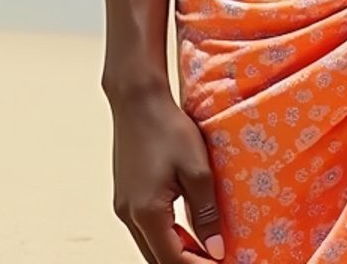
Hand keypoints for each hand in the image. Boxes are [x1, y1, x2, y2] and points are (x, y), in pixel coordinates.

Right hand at [110, 85, 223, 263]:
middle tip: (216, 257)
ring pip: (150, 246)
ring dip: (176, 253)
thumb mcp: (197, 169)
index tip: (223, 262)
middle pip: (158, 259)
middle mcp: (129, 216)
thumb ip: (206, 213)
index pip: (173, 261)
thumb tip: (215, 250)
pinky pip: (145, 229)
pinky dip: (166, 237)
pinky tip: (186, 230)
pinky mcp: (125, 196)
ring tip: (206, 248)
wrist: (138, 99)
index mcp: (147, 213)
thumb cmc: (167, 127)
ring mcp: (123, 207)